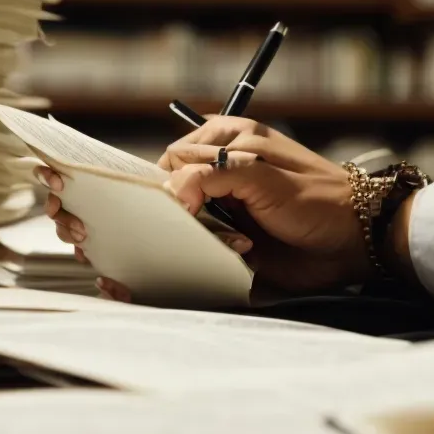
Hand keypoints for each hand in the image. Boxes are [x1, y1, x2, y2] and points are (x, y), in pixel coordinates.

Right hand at [38, 117, 371, 301]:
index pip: (160, 161)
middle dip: (107, 211)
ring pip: (155, 234)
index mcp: (217, 150)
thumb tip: (170, 193)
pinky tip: (124, 283)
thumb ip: (215, 175)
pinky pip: (177, 267)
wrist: (358, 242)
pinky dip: (148, 277)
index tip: (86, 188)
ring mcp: (213, 224)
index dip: (123, 175)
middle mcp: (210, 186)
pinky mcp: (220, 259)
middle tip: (75, 223)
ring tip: (96, 257)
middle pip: (146, 198)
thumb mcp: (264, 175)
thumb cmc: (317, 198)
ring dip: (122, 247)